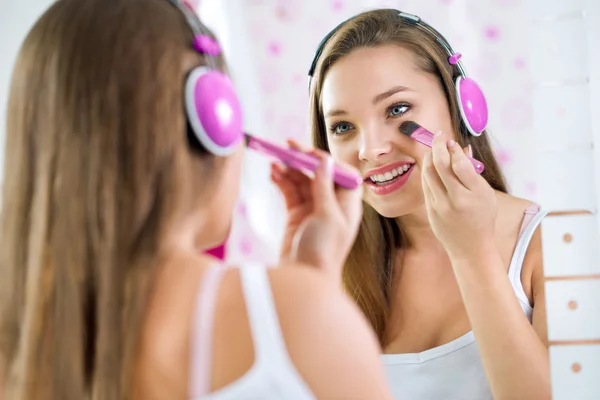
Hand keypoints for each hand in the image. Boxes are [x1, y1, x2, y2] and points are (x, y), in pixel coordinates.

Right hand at [271, 140, 362, 281]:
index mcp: (348, 204)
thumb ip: (324, 187)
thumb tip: (325, 161)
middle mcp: (332, 205)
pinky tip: (273, 174)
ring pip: (302, 181)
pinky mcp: (296, 216)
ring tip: (274, 162)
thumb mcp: (327, 216)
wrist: (303, 278)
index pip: (340, 172)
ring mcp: (313, 210)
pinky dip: (282, 182)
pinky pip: (290, 192)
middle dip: (303, 160)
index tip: (307, 151)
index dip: (325, 160)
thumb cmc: (322, 251)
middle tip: (285, 146)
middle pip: (318, 174)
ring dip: (289, 170)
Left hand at [421, 131, 497, 260]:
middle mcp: (456, 200)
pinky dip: (428, 172)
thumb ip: (473, 172)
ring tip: (434, 149)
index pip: (459, 164)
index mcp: (475, 194)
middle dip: (437, 146)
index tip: (451, 142)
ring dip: (429, 157)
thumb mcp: (486, 194)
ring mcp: (440, 206)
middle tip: (439, 136)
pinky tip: (431, 165)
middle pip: (440, 165)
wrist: (471, 248)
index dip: (453, 149)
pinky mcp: (430, 211)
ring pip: (428, 174)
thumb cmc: (482, 218)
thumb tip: (462, 149)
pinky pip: (426, 186)